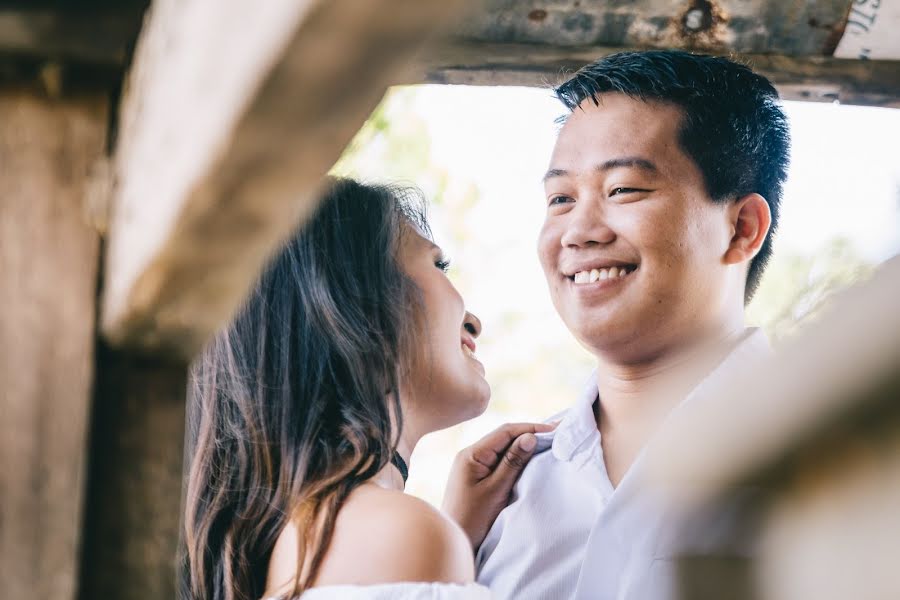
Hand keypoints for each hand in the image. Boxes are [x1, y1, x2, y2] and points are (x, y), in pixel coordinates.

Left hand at [442, 422, 556, 551]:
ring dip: (523, 447)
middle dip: (529, 435)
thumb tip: (530, 437)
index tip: (554, 430)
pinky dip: (516, 459)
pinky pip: (499, 461)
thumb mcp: (495, 490)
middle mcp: (470, 455)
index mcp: (471, 454)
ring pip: (502, 448)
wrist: (455, 541)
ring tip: (548, 445)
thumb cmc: (473, 519)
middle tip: (556, 435)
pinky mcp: (477, 476)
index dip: (530, 428)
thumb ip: (512, 463)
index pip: (505, 432)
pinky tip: (530, 461)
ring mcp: (473, 465)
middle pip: (503, 437)